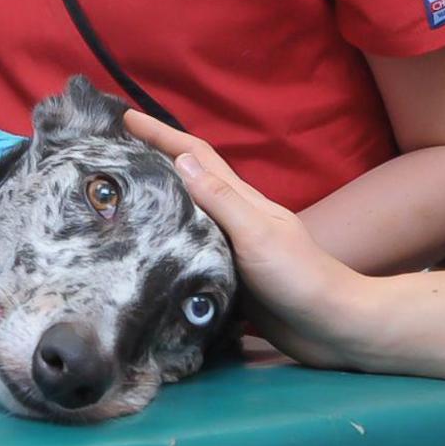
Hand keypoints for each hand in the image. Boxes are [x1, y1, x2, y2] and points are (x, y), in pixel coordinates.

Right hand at [122, 112, 376, 370]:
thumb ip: (220, 199)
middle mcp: (233, 217)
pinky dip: (166, 238)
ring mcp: (231, 246)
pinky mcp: (227, 275)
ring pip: (186, 213)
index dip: (161, 134)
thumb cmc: (299, 277)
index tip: (124, 118)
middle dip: (152, 157)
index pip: (196, 156)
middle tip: (111, 151)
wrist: (333, 328)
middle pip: (187, 178)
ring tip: (119, 194)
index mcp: (241, 200)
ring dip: (156, 197)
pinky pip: (189, 248)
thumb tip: (179, 160)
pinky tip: (147, 246)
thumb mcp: (257, 234)